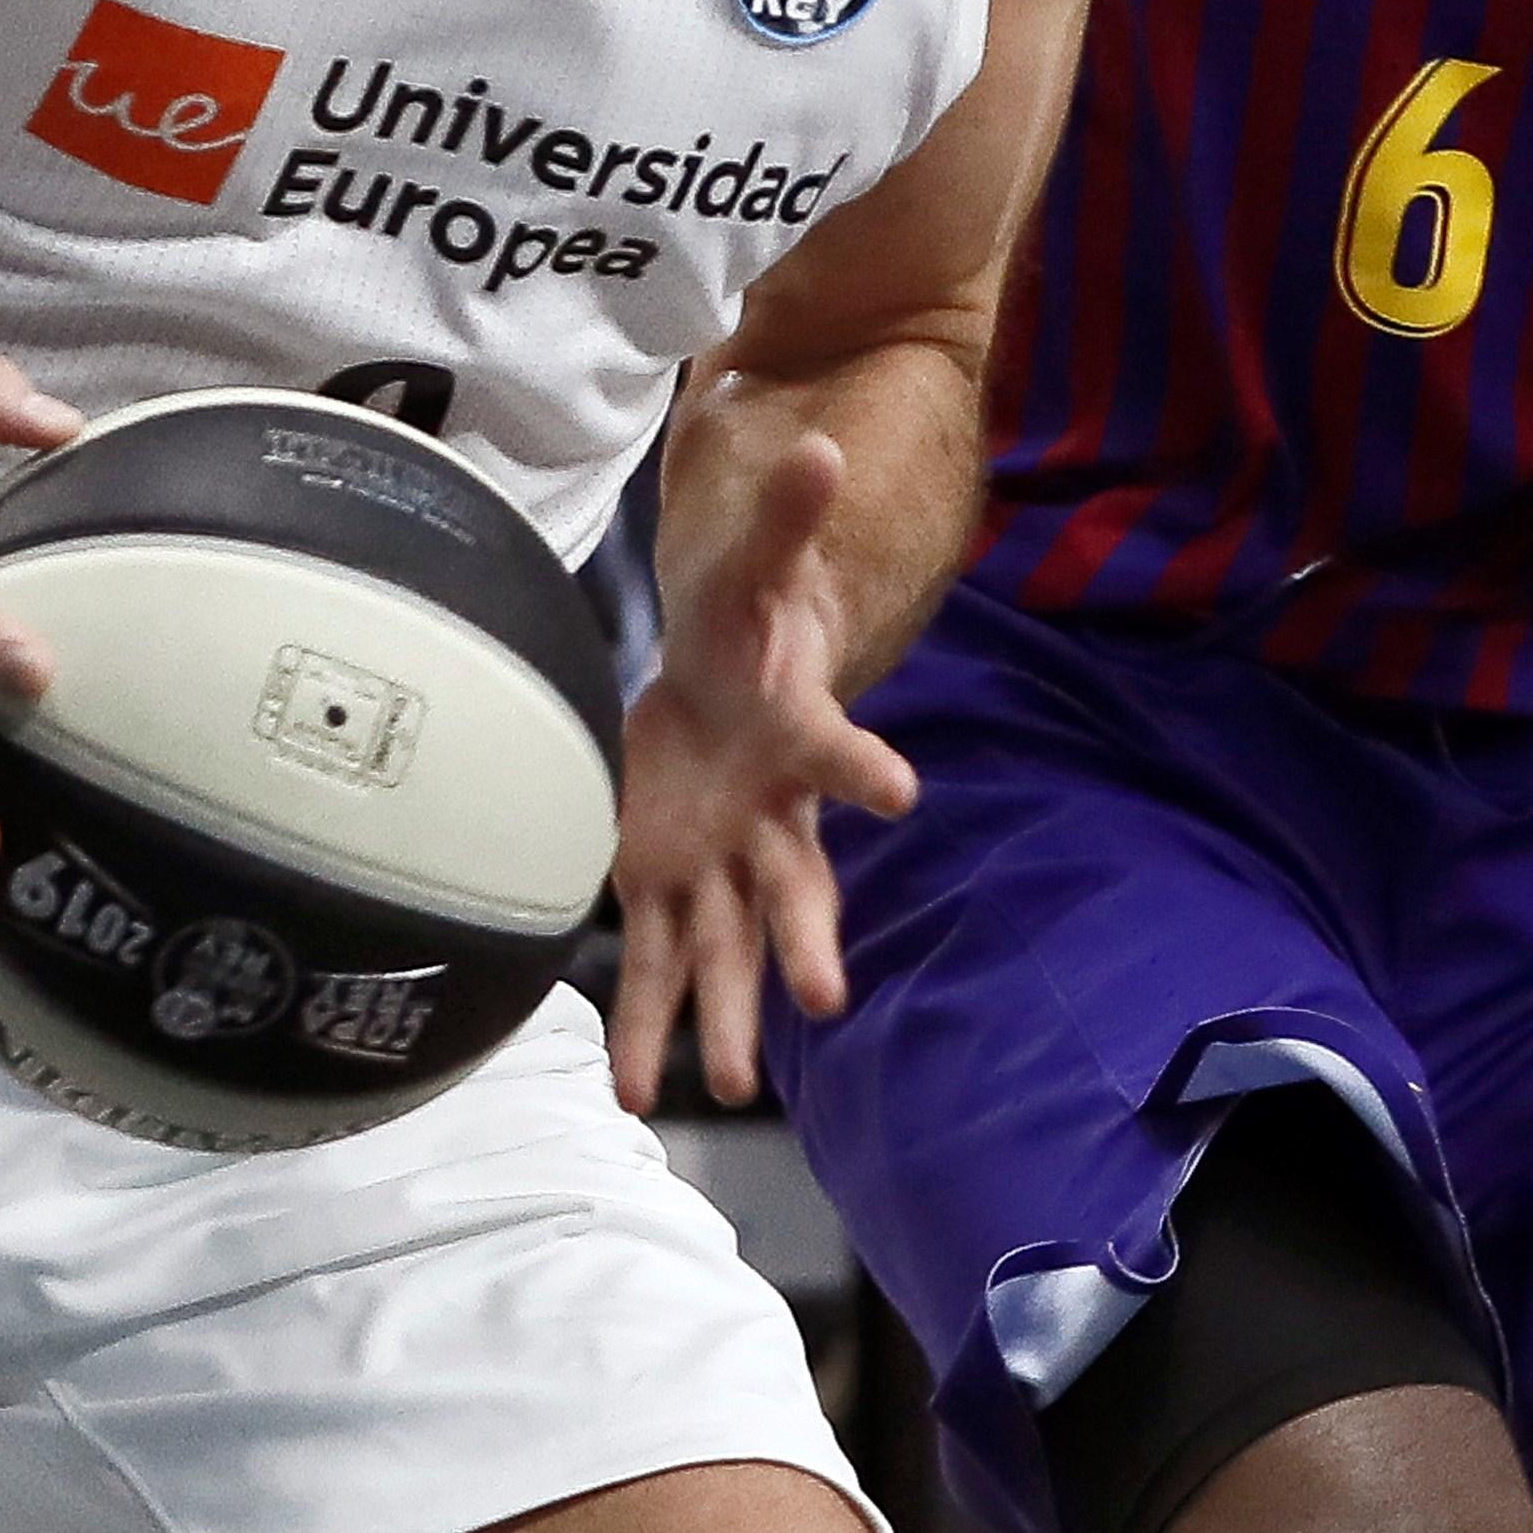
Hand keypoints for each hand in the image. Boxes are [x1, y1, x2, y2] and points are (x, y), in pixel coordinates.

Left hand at [610, 429, 917, 1112]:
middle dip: (800, 941)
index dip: (861, 769)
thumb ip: (788, 516)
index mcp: (794, 740)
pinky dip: (646, 1024)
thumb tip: (821, 445)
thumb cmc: (751, 621)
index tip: (901, 794)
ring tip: (720, 1085)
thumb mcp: (758, 564)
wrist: (724, 678)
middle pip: (793, 885)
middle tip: (820, 998)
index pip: (833, 752)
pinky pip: (660, 962)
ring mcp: (724, 861)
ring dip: (723, 1014)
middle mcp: (772, 819)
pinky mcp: (672, 883)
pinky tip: (631, 1087)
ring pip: (726, 947)